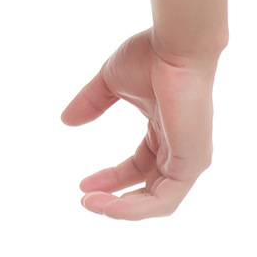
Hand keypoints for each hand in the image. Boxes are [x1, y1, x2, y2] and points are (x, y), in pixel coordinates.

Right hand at [60, 30, 215, 217]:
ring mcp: (188, 159)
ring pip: (157, 201)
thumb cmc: (151, 56)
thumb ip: (91, 103)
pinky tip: (109, 206)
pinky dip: (136, 208)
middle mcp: (180, 150)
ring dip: (123, 208)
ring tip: (91, 205)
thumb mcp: (111, 82)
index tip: (82, 183)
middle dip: (116, 196)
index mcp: (165, 131)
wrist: (175, 47)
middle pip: (148, 187)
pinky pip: (164, 201)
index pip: (140, 165)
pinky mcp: (190, 164)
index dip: (111, 177)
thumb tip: (66, 120)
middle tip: (85, 200)